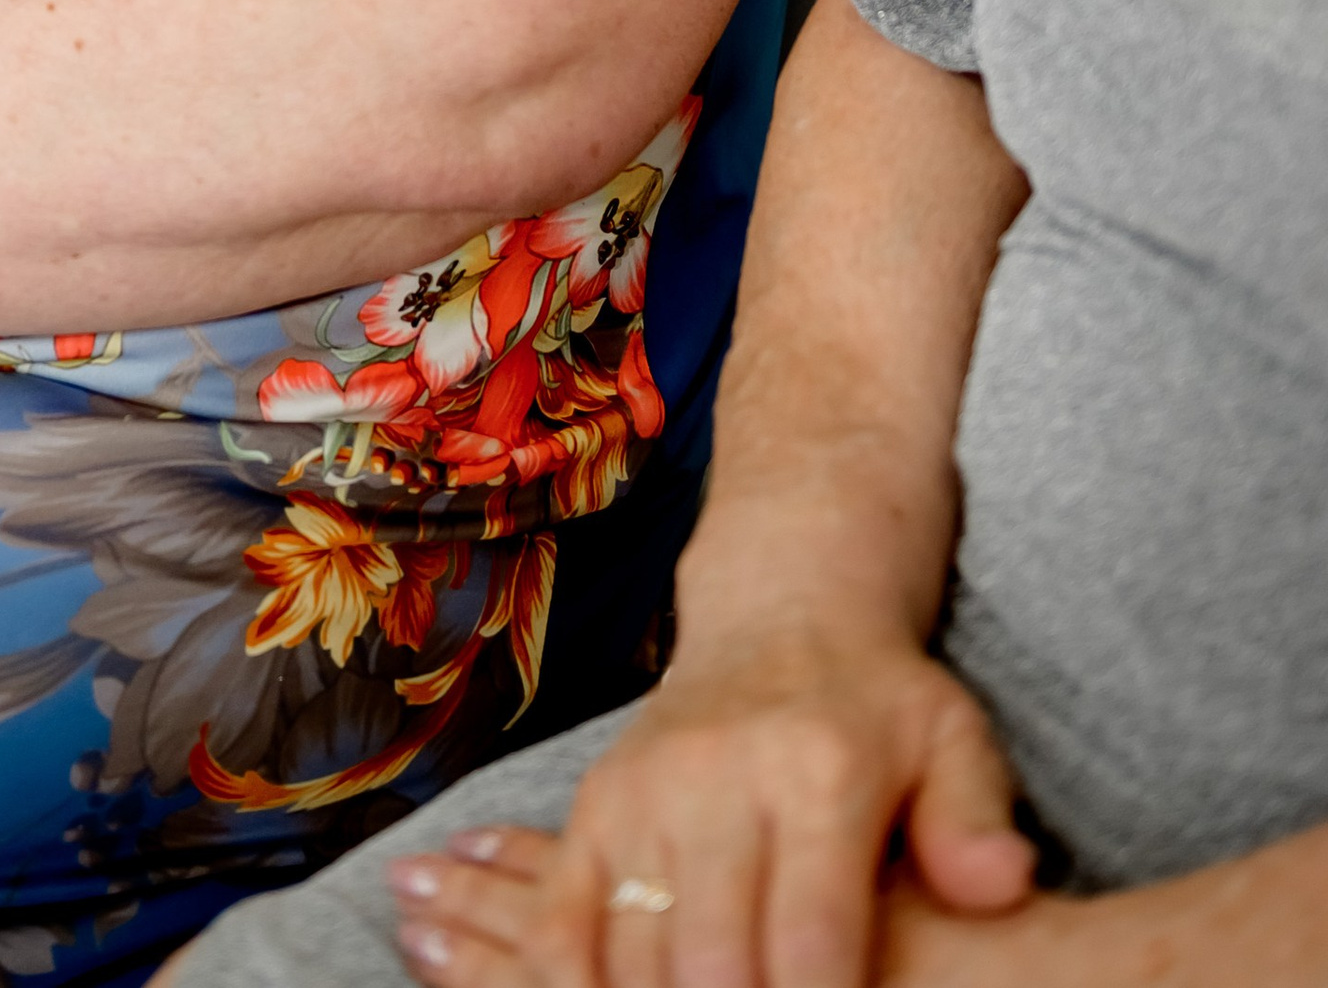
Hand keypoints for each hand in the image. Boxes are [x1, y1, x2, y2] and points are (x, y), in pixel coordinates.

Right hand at [380, 629, 1030, 986]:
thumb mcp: (952, 739)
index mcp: (816, 770)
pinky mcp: (593, 804)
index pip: (811, 937)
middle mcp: (716, 777)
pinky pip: (561, 919)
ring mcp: (643, 790)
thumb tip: (1002, 888)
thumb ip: (973, 821)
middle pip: (714, 963)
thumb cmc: (879, 703)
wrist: (778, 612)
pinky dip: (578, 983)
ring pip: (635, 954)